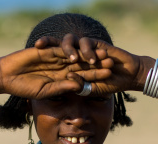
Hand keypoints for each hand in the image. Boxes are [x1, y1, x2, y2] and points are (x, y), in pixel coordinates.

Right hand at [0, 45, 112, 98]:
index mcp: (63, 80)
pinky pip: (60, 48)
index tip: (109, 75)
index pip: (83, 77)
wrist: (7, 76)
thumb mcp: (46, 90)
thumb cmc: (25, 87)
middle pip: (82, 64)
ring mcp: (54, 58)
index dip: (96, 76)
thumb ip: (63, 87)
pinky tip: (81, 50)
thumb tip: (80, 86)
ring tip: (101, 53)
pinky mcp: (46, 50)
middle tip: (111, 61)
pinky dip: (69, 49)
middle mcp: (61, 68)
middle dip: (96, 63)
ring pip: (74, 55)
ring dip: (87, 54)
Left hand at [35, 34, 151, 94]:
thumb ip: (80, 86)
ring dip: (69, 49)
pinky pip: (86, 43)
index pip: (52, 58)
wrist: (127, 76)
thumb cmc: (109, 85)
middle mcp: (75, 54)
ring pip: (70, 41)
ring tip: (72, 59)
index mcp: (70, 65)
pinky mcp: (96, 44)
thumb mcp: (91, 89)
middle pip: (57, 44)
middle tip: (39, 46)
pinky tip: (90, 60)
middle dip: (47, 43)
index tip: (30, 58)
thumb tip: (68, 81)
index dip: (42, 56)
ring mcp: (85, 48)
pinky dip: (87, 51)